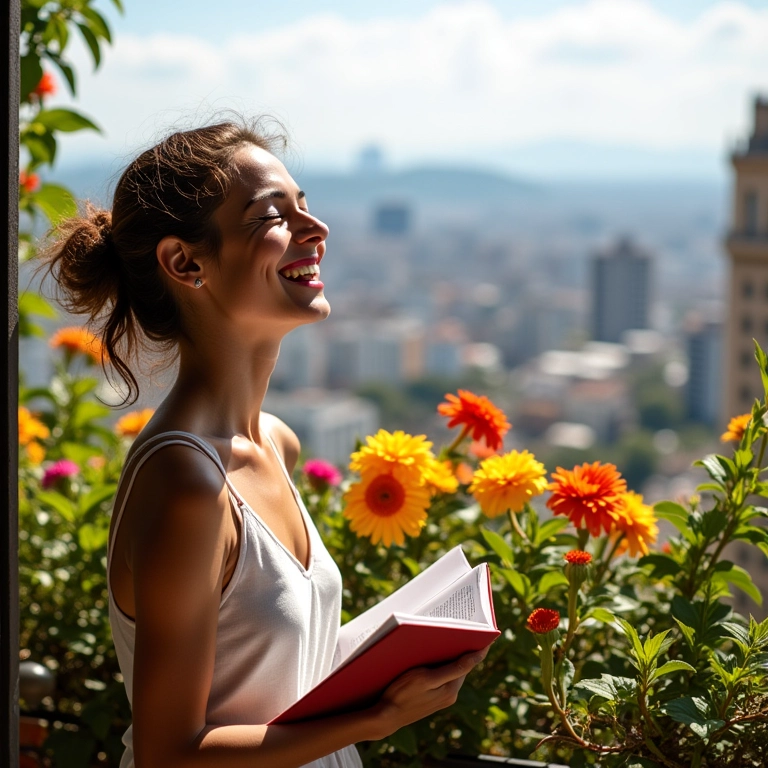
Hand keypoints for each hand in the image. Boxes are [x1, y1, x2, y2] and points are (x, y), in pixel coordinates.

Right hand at [368, 645, 490, 739]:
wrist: (386, 716)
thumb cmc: (403, 694)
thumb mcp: (426, 678)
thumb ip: (452, 669)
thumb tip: (476, 658)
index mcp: (451, 690)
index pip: (468, 665)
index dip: (476, 649)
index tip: (485, 635)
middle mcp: (449, 696)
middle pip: (459, 667)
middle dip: (460, 650)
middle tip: (461, 630)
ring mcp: (441, 699)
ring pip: (450, 672)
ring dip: (448, 658)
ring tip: (444, 640)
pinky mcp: (431, 700)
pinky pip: (441, 678)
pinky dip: (440, 666)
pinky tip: (430, 658)